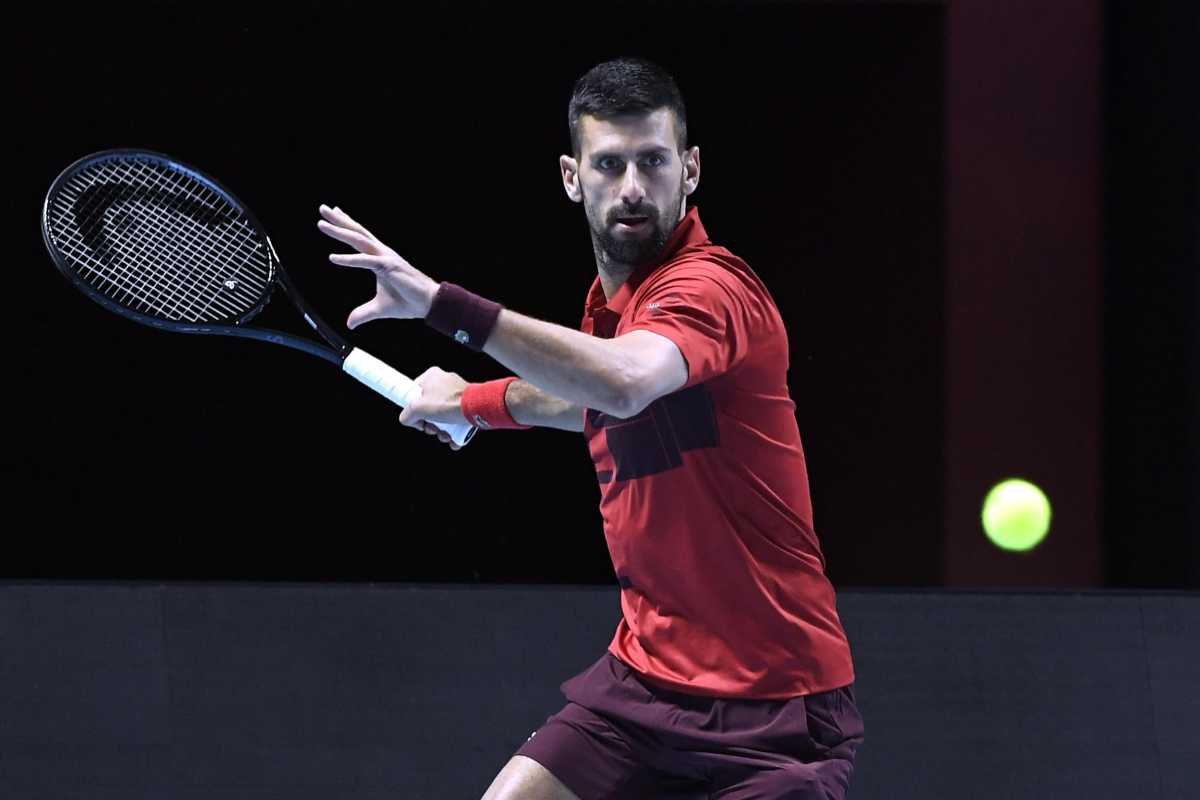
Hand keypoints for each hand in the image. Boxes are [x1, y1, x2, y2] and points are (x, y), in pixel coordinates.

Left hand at [317, 204, 439, 327]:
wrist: (428, 304)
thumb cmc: (408, 301)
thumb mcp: (379, 308)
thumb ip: (363, 313)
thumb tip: (350, 323)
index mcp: (380, 258)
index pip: (361, 238)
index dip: (348, 224)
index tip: (335, 213)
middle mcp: (382, 253)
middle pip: (357, 233)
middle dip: (339, 220)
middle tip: (323, 209)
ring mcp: (386, 258)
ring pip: (359, 241)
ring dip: (340, 232)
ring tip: (322, 225)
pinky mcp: (389, 267)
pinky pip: (365, 261)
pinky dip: (349, 259)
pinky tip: (333, 258)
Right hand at [398, 367, 470, 449]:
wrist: (477, 408)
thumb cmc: (449, 403)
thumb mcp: (417, 409)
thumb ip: (406, 415)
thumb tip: (407, 420)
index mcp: (431, 376)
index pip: (414, 393)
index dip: (413, 410)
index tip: (418, 419)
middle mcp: (445, 382)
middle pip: (429, 408)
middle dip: (430, 424)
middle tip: (433, 429)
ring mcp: (457, 393)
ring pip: (443, 415)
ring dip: (442, 431)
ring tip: (445, 436)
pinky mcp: (467, 404)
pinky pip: (455, 417)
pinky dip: (454, 430)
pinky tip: (454, 440)